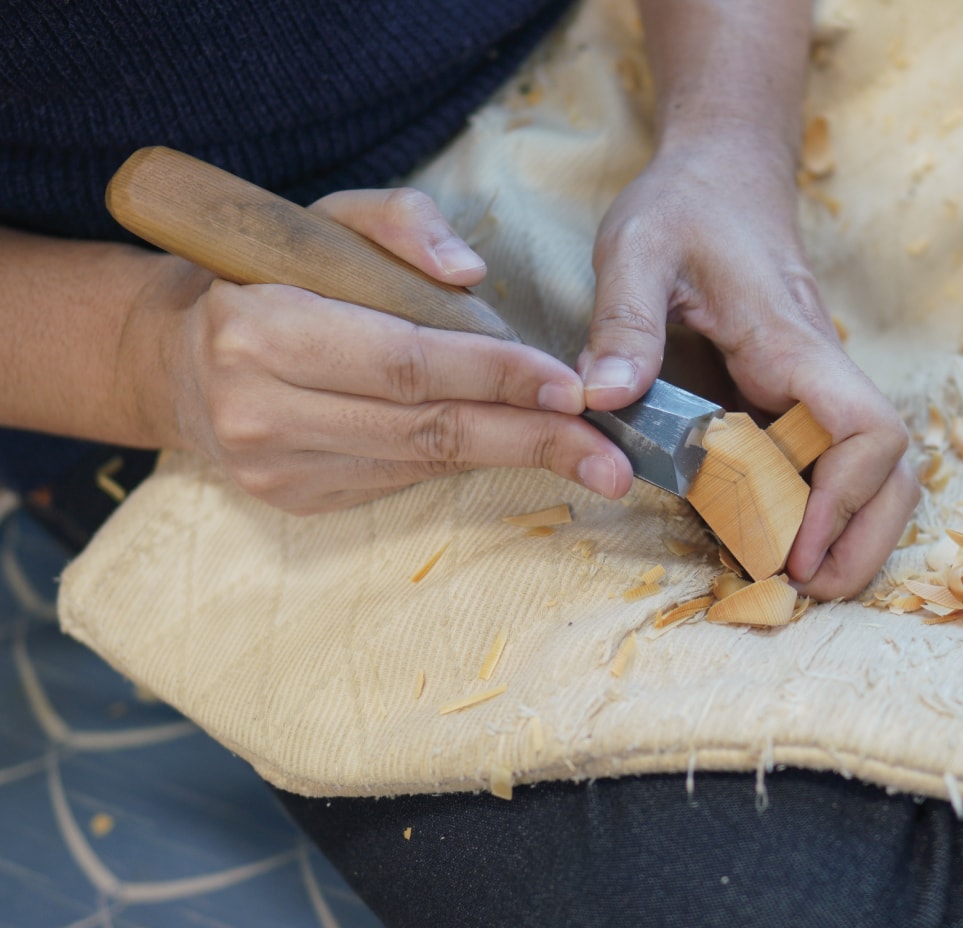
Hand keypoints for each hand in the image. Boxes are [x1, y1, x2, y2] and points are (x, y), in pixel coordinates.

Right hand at [119, 188, 631, 513]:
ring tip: (590, 460)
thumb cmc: (267, 277)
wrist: (177, 362)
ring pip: (421, 462)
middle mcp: (263, 412)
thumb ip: (398, 223)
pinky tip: (517, 448)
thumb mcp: (324, 220)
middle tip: (613, 456)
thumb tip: (470, 272)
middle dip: (531, 439)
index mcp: (262, 332)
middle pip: (427, 429)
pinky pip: (401, 479)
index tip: (572, 388)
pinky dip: (466, 460)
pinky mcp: (295, 500)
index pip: (406, 362)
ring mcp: (278, 469)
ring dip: (513, 458)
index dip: (496, 375)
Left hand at [580, 137, 918, 599]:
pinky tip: (767, 546)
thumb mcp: (637, 249)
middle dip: (862, 540)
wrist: (723, 177)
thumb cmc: (684, 207)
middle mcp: (820, 377)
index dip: (843, 498)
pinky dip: (814, 517)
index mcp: (792, 345)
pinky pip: (825, 470)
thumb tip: (601, 400)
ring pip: (874, 477)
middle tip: (804, 591)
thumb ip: (623, 321)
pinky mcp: (792, 406)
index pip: (867, 430)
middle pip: (892, 471)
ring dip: (850, 537)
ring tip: (793, 584)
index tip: (794, 547)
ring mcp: (812, 395)